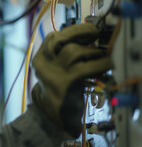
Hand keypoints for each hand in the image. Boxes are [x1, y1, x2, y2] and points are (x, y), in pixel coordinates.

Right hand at [31, 23, 112, 137]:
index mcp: (39, 58)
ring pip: (74, 51)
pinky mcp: (65, 84)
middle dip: (82, 33)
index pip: (54, 37)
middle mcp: (43, 64)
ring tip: (101, 55)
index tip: (88, 30)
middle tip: (96, 34)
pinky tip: (107, 65)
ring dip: (92, 51)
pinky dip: (100, 64)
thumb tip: (87, 38)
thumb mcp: (55, 70)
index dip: (73, 30)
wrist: (51, 116)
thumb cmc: (57, 90)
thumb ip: (63, 54)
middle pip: (63, 40)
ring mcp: (53, 73)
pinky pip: (85, 67)